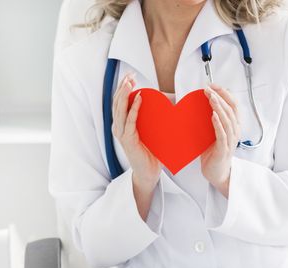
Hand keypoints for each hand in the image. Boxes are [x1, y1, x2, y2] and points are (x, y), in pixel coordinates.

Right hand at [112, 74, 161, 191]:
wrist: (149, 173)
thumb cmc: (151, 153)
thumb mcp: (152, 132)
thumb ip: (155, 118)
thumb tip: (171, 102)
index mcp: (122, 125)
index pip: (119, 102)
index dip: (123, 88)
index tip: (130, 76)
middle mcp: (119, 128)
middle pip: (117, 103)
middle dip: (123, 87)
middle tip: (130, 75)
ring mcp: (122, 135)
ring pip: (120, 110)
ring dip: (125, 94)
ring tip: (131, 83)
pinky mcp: (128, 141)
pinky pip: (130, 122)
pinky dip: (134, 109)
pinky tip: (139, 98)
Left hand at [201, 84, 240, 197]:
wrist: (217, 174)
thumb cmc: (214, 155)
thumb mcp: (212, 134)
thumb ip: (210, 121)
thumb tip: (199, 106)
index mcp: (233, 127)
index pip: (233, 105)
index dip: (224, 93)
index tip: (213, 85)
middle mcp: (234, 132)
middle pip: (232, 110)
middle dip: (221, 96)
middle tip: (209, 88)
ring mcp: (230, 141)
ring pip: (228, 120)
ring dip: (219, 107)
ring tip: (211, 97)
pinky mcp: (223, 150)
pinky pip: (222, 135)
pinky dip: (218, 124)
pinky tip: (213, 115)